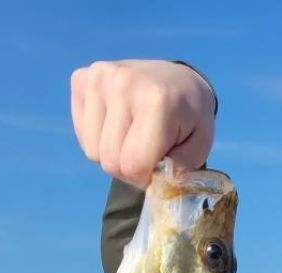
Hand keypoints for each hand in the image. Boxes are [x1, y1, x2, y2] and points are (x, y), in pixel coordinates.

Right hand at [70, 60, 215, 188]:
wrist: (178, 79)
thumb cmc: (190, 117)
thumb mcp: (200, 146)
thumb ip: (180, 171)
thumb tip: (154, 185)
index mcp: (156, 101)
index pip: (133, 165)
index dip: (146, 178)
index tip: (158, 167)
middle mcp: (121, 84)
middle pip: (110, 161)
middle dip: (129, 169)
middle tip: (146, 154)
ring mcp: (98, 78)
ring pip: (93, 151)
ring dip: (113, 155)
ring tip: (132, 137)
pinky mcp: (81, 78)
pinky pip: (83, 134)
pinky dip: (99, 139)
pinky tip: (118, 124)